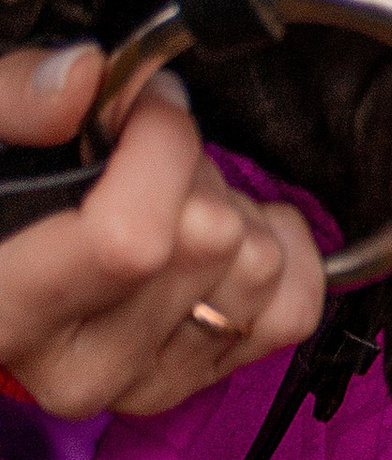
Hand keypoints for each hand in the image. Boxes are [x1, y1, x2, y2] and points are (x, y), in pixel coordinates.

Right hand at [0, 42, 327, 418]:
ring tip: (173, 198)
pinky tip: (224, 230)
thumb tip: (82, 78)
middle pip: (207, 240)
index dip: (160, 149)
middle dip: (191, 168)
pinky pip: (295, 303)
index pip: (129, 241)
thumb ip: (15, 101)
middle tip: (147, 157)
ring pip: (257, 264)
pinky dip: (276, 248)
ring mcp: (151, 381)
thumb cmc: (3, 204)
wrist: (13, 268)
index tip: (145, 106)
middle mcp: (82, 368)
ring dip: (229, 207)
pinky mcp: (209, 377)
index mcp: (9, 311)